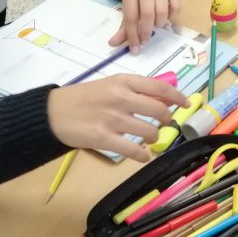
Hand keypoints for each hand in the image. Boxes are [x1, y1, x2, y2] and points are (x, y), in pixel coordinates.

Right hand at [48, 74, 188, 162]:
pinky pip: (133, 150)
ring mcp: (113, 118)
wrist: (51, 112)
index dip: (177, 96)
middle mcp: (120, 97)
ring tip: (149, 138)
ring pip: (149, 131)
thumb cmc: (82, 98)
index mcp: (123, 81)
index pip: (160, 87)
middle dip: (167, 119)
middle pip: (159, 110)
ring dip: (153, 137)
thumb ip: (134, 90)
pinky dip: (142, 155)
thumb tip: (163, 99)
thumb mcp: (110, 85)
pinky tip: (143, 156)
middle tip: (165, 124)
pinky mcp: (103, 138)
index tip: (186, 103)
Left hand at [109, 0, 180, 52]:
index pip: (131, 16)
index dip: (133, 35)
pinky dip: (172, 16)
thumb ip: (123, 26)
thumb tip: (113, 44)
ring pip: (162, 11)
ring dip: (159, 23)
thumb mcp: (128, 5)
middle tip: (146, 40)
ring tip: (156, 25)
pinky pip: (176, 7)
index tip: (136, 49)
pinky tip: (167, 17)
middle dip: (146, 31)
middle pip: (147, 14)